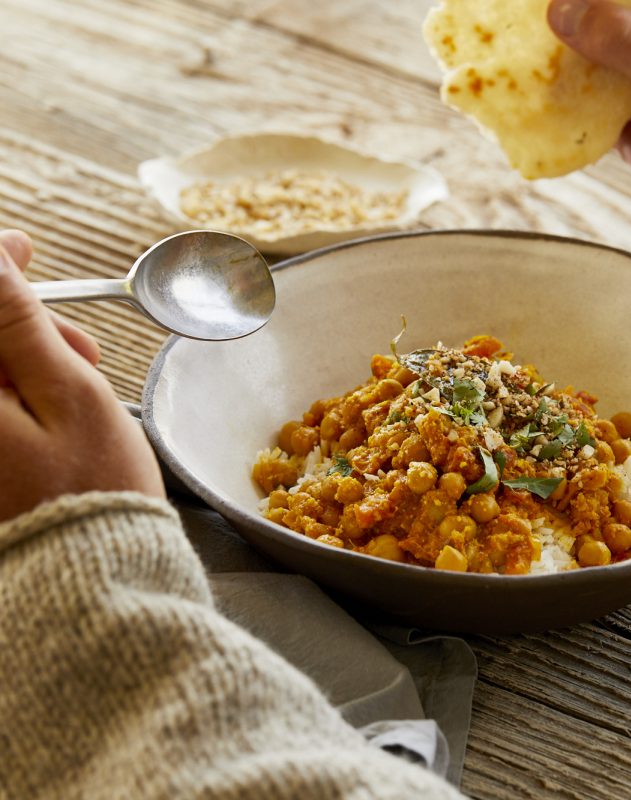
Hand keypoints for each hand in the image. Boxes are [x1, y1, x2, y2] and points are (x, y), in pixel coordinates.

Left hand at [0, 230, 164, 521]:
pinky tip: (54, 401)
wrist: (87, 575)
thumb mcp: (66, 392)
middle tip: (79, 339)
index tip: (26, 247)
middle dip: (14, 321)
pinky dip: (16, 388)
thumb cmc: (89, 486)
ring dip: (21, 356)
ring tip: (84, 378)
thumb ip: (16, 321)